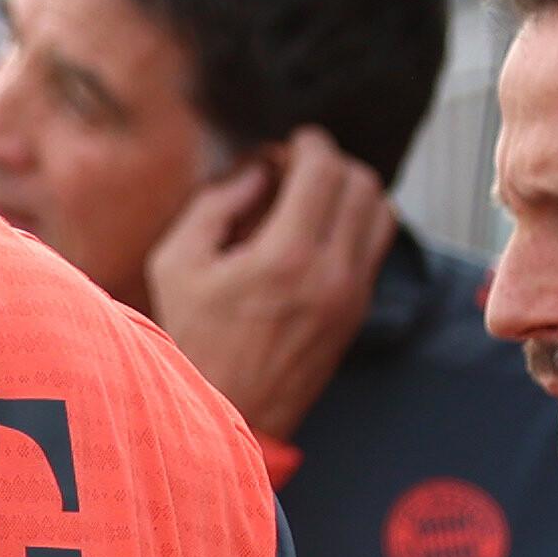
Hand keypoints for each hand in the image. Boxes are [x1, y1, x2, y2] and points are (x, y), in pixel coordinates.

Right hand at [148, 129, 395, 447]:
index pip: (325, 169)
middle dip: (330, 162)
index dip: (306, 144)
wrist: (226, 412)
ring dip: (350, 191)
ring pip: (381, 212)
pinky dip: (355, 223)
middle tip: (295, 170)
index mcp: (285, 256)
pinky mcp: (357, 311)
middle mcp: (331, 272)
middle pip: (362, 183)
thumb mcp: (176, 262)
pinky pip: (375, 246)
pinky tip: (315, 232)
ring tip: (311, 198)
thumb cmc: (193, 340)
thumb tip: (257, 169)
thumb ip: (216, 203)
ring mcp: (352, 294)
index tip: (285, 146)